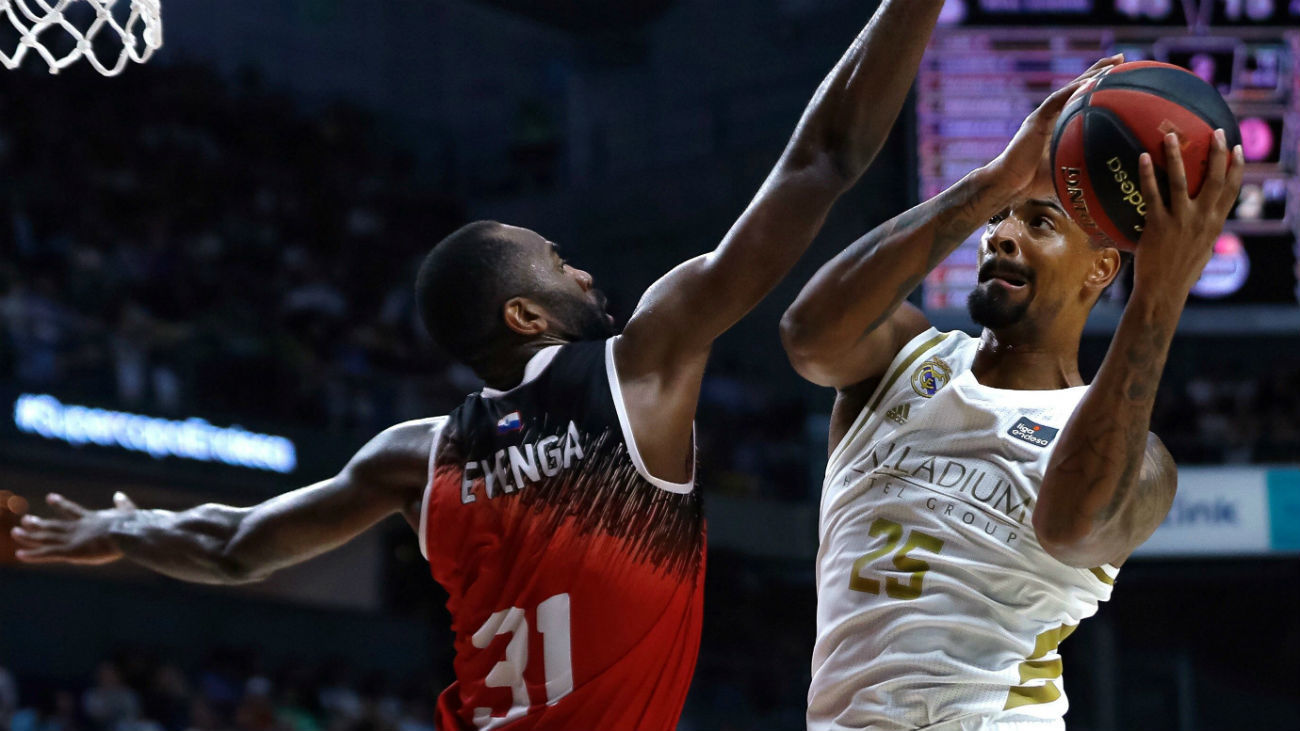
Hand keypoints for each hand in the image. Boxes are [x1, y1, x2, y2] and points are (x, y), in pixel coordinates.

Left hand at [9, 492, 136, 564]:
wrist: (127, 533)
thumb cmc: (132, 524)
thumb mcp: (128, 512)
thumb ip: (123, 505)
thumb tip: (119, 495)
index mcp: (92, 519)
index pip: (72, 510)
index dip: (61, 504)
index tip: (50, 497)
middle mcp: (78, 528)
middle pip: (54, 525)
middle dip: (39, 523)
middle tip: (25, 519)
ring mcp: (73, 539)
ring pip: (46, 537)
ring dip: (30, 536)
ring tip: (16, 532)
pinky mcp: (70, 551)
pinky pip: (47, 553)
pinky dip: (33, 555)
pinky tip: (19, 554)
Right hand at [984, 54, 1123, 194]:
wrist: (1010, 183)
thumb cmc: (1036, 183)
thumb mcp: (1069, 170)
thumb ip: (1086, 163)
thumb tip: (1113, 171)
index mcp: (1059, 124)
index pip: (1082, 100)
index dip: (1100, 87)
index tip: (1121, 75)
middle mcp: (1052, 115)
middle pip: (1078, 87)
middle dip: (1099, 71)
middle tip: (1121, 58)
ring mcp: (1043, 115)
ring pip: (1070, 89)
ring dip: (1091, 75)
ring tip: (1112, 63)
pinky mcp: (1035, 119)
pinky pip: (1055, 100)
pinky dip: (1072, 90)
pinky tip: (1089, 81)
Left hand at [1133, 129, 1244, 298]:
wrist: (1163, 291)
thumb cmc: (1179, 272)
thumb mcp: (1201, 249)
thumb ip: (1203, 230)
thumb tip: (1203, 218)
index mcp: (1214, 224)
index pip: (1231, 191)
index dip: (1236, 168)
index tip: (1237, 148)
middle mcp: (1202, 219)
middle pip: (1215, 179)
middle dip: (1217, 153)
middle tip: (1214, 131)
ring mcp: (1181, 220)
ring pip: (1182, 181)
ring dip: (1177, 155)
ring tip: (1170, 135)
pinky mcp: (1158, 224)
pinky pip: (1152, 194)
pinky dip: (1149, 174)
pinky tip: (1144, 157)